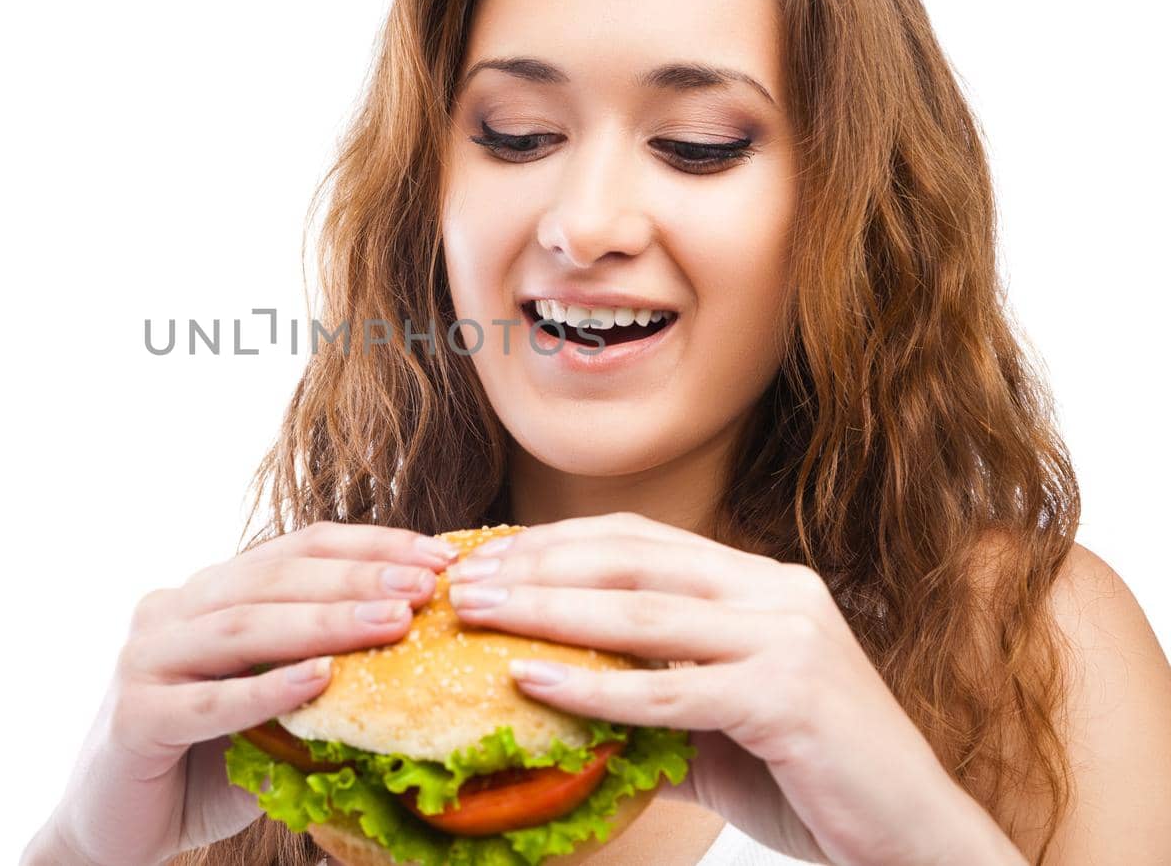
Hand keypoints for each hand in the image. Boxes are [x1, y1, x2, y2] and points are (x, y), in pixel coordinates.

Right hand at [36, 521, 459, 865]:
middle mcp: (171, 610)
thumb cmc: (207, 764)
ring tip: (390, 623)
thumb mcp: (276, 709)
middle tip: (423, 586)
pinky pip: (207, 701)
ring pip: (243, 627)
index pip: (296, 549)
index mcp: (208, 594)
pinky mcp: (133, 716)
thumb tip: (424, 652)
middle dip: (356, 579)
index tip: (436, 556)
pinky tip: (318, 681)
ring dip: (323, 623)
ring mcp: (145, 659)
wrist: (119, 831)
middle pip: (274, 578)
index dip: (368, 546)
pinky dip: (265, 690)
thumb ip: (322, 675)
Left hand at [445, 513, 1015, 865]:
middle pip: (630, 559)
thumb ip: (652, 695)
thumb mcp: (719, 723)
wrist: (913, 840)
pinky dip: (590, 686)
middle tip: (463, 579)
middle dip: (536, 563)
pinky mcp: (786, 697)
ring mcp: (786, 638)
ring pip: (640, 613)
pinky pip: (665, 689)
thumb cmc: (813, 779)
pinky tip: (530, 682)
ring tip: (478, 613)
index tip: (486, 555)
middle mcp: (776, 593)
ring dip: (546, 610)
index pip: (639, 539)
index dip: (556, 541)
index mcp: (761, 583)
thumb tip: (551, 692)